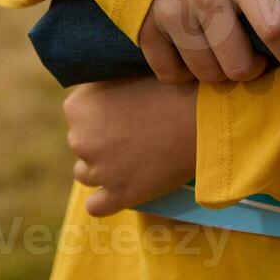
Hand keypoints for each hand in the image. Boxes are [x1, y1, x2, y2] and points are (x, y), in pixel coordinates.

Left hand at [65, 77, 196, 215]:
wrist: (201, 117)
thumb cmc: (171, 87)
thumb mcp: (127, 73)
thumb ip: (105, 86)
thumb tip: (101, 96)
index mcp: (78, 106)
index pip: (78, 113)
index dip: (101, 111)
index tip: (124, 110)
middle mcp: (79, 139)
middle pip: (81, 142)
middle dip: (102, 139)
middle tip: (135, 132)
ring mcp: (98, 170)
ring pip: (86, 173)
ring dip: (104, 167)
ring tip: (134, 157)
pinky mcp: (118, 195)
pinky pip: (96, 206)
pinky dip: (107, 199)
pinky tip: (124, 187)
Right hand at [140, 0, 279, 83]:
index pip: (275, 26)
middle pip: (239, 65)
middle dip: (257, 69)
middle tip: (261, 58)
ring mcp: (168, 14)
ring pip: (207, 74)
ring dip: (224, 73)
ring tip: (230, 56)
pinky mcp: (141, 26)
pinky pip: (169, 73)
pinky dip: (185, 74)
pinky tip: (195, 57)